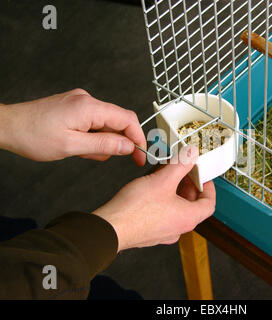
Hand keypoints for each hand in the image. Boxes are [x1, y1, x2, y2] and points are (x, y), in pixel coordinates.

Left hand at [0, 89, 146, 163]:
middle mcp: (87, 100)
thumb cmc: (33, 135)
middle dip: (117, 141)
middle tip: (108, 157)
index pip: (127, 119)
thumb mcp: (72, 146)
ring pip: (105, 124)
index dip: (138, 138)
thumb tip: (128, 146)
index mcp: (89, 107)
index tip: (141, 155)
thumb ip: (104, 145)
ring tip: (81, 151)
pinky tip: (78, 145)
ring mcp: (80, 102)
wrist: (8, 126)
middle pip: (118, 121)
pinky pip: (94, 122)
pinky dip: (92, 136)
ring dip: (101, 141)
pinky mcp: (75, 107)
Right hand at [93, 146, 215, 250]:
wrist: (110, 228)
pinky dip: (163, 200)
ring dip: (174, 191)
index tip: (203, 177)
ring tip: (165, 175)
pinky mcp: (150, 232)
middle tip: (183, 171)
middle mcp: (178, 228)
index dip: (209, 187)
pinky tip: (151, 187)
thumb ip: (180, 165)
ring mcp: (164, 232)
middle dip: (188, 185)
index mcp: (188, 218)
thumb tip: (191, 155)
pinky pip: (163, 214)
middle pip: (192, 205)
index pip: (209, 204)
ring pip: (176, 209)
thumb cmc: (134, 211)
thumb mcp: (162, 180)